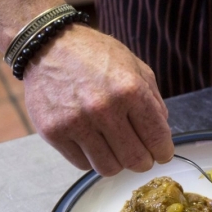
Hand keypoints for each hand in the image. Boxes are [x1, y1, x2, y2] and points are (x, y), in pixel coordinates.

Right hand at [23, 25, 173, 175]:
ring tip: (114, 147)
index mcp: (131, 90)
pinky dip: (91, 157)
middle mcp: (104, 108)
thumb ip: (154, 102)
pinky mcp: (53, 132)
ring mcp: (76, 122)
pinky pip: (82, 164)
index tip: (161, 154)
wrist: (48, 43)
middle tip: (140, 154)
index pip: (157, 139)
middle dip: (143, 161)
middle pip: (136, 160)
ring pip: (109, 168)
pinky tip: (91, 140)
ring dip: (116, 162)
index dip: (163, 152)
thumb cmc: (95, 56)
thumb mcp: (136, 67)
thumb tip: (161, 135)